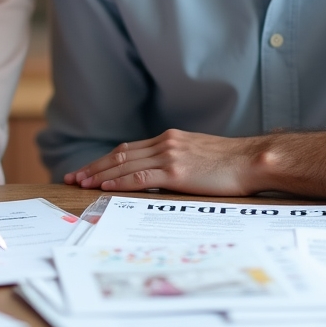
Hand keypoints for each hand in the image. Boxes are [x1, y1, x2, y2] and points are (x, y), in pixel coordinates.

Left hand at [65, 130, 256, 194]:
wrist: (252, 160)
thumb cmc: (232, 163)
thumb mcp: (199, 155)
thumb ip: (179, 159)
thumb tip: (164, 174)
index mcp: (169, 139)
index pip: (128, 149)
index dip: (105, 159)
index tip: (88, 168)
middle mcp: (165, 143)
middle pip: (120, 154)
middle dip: (94, 166)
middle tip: (73, 177)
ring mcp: (169, 156)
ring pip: (124, 164)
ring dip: (99, 174)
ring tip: (80, 183)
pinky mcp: (175, 171)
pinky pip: (139, 177)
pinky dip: (118, 181)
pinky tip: (104, 187)